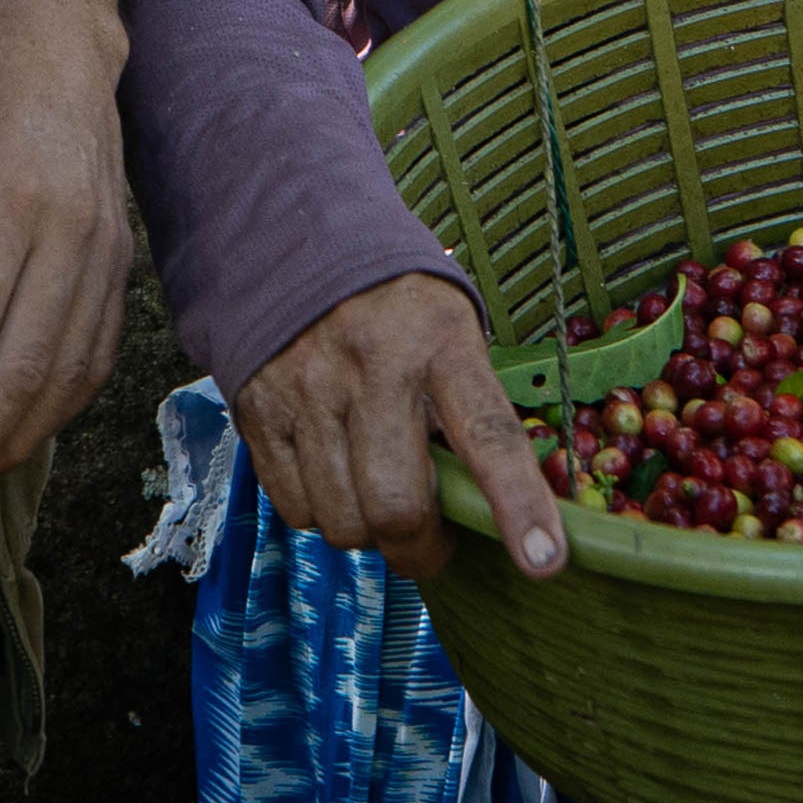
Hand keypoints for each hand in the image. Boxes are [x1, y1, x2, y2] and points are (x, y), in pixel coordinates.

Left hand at [0, 0, 132, 491]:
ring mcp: (108, 255)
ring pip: (66, 378)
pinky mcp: (124, 267)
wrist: (58, 46)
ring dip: (10, 440)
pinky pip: (96, 361)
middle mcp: (69, 236)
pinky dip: (54, 410)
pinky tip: (10, 431)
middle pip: (23, 370)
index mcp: (5, 204)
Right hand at [233, 271, 570, 584]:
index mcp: (439, 341)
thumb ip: (466, 407)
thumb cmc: (394, 304)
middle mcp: (371, 365)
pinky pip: (293, 508)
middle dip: (419, 549)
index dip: (518, 504)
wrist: (293, 241)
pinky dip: (319, 512)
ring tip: (374, 495)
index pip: (488, 435)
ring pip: (341, 520)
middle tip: (430, 543)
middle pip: (395, 505)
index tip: (544, 560)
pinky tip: (331, 474)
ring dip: (366, 532)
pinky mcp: (259, 411)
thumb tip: (481, 507)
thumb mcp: (449, 328)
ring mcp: (308, 389)